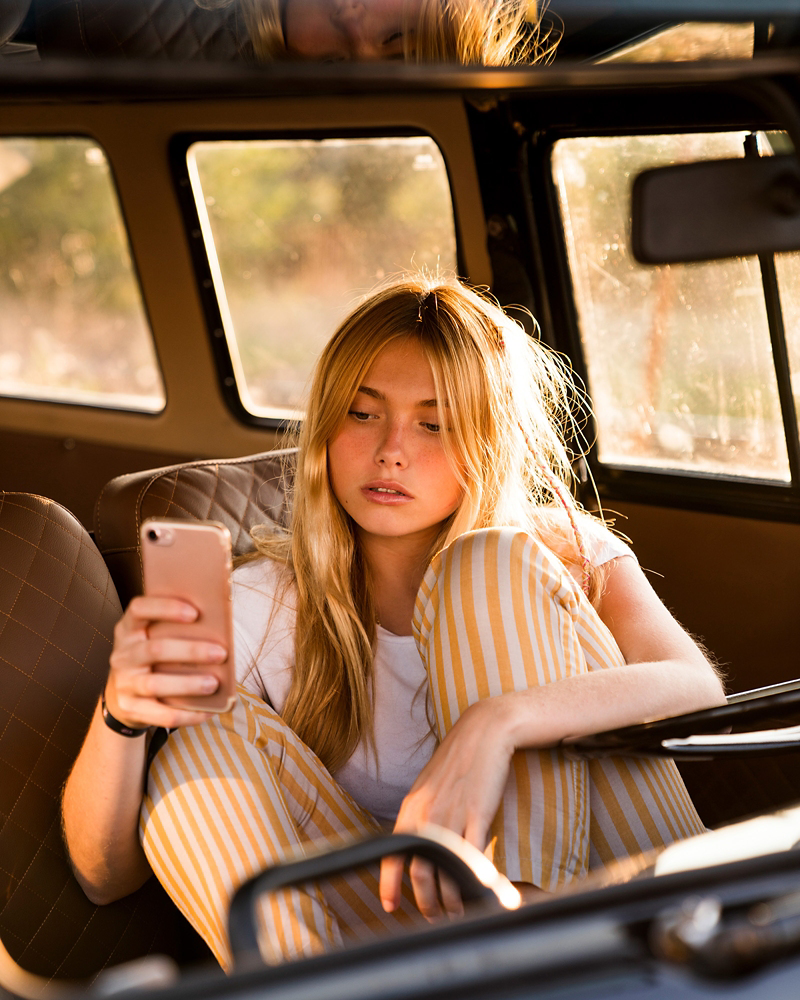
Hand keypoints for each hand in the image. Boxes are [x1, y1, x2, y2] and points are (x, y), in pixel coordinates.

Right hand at [105, 596, 225, 729]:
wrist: (121, 697)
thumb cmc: (151, 659)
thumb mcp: (152, 638)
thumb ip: (174, 630)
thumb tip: (218, 628)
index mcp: (129, 629)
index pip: (139, 609)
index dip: (166, 608)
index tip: (195, 613)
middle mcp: (122, 654)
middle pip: (154, 650)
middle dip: (190, 651)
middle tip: (220, 653)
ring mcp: (124, 683)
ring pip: (155, 684)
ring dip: (188, 684)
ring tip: (214, 683)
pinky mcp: (130, 708)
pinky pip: (161, 714)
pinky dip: (187, 714)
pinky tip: (208, 711)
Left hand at [379, 697, 516, 919]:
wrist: (483, 733)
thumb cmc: (458, 760)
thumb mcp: (428, 786)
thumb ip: (422, 815)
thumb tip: (419, 844)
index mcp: (411, 808)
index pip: (393, 854)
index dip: (389, 885)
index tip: (391, 905)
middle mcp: (427, 815)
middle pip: (421, 873)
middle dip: (426, 902)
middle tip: (433, 915)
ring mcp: (452, 817)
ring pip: (447, 872)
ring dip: (451, 899)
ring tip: (456, 909)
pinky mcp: (478, 816)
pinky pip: (473, 859)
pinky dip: (473, 881)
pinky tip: (477, 892)